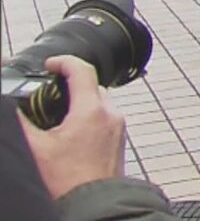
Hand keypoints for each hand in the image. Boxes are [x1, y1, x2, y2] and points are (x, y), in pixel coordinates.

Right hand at [16, 56, 126, 199]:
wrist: (93, 204)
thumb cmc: (67, 180)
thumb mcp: (35, 146)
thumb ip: (23, 120)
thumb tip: (14, 108)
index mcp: (91, 110)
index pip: (82, 69)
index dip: (63, 61)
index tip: (49, 65)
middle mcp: (110, 114)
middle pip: (92, 85)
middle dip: (71, 84)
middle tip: (50, 92)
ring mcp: (118, 127)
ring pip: (100, 101)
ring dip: (81, 101)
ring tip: (59, 114)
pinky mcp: (119, 140)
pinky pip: (105, 117)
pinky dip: (90, 116)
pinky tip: (72, 132)